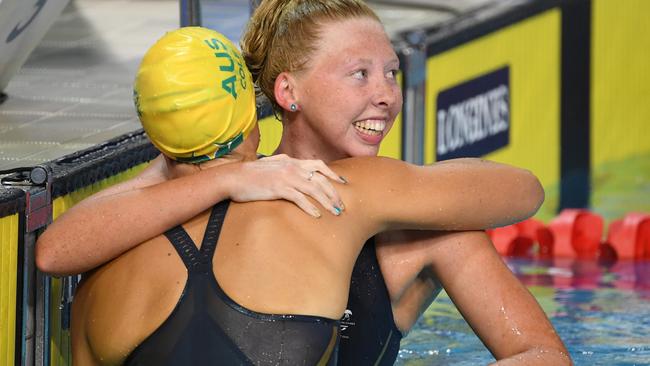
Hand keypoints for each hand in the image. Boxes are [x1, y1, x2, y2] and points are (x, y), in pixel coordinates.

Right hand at [227, 154, 346, 216]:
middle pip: (320, 180)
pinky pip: (299, 198)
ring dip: (327, 202)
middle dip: (333, 193)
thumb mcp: (272, 165)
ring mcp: (286, 177)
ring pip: (314, 189)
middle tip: (341, 205)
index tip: (342, 183)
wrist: (234, 177)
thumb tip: (296, 170)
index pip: (319, 165)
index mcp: (292, 161)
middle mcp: (292, 167)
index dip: (332, 174)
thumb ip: (285, 165)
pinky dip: (310, 207)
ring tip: (334, 212)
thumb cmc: (251, 174)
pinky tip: (316, 215)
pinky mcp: (278, 188)